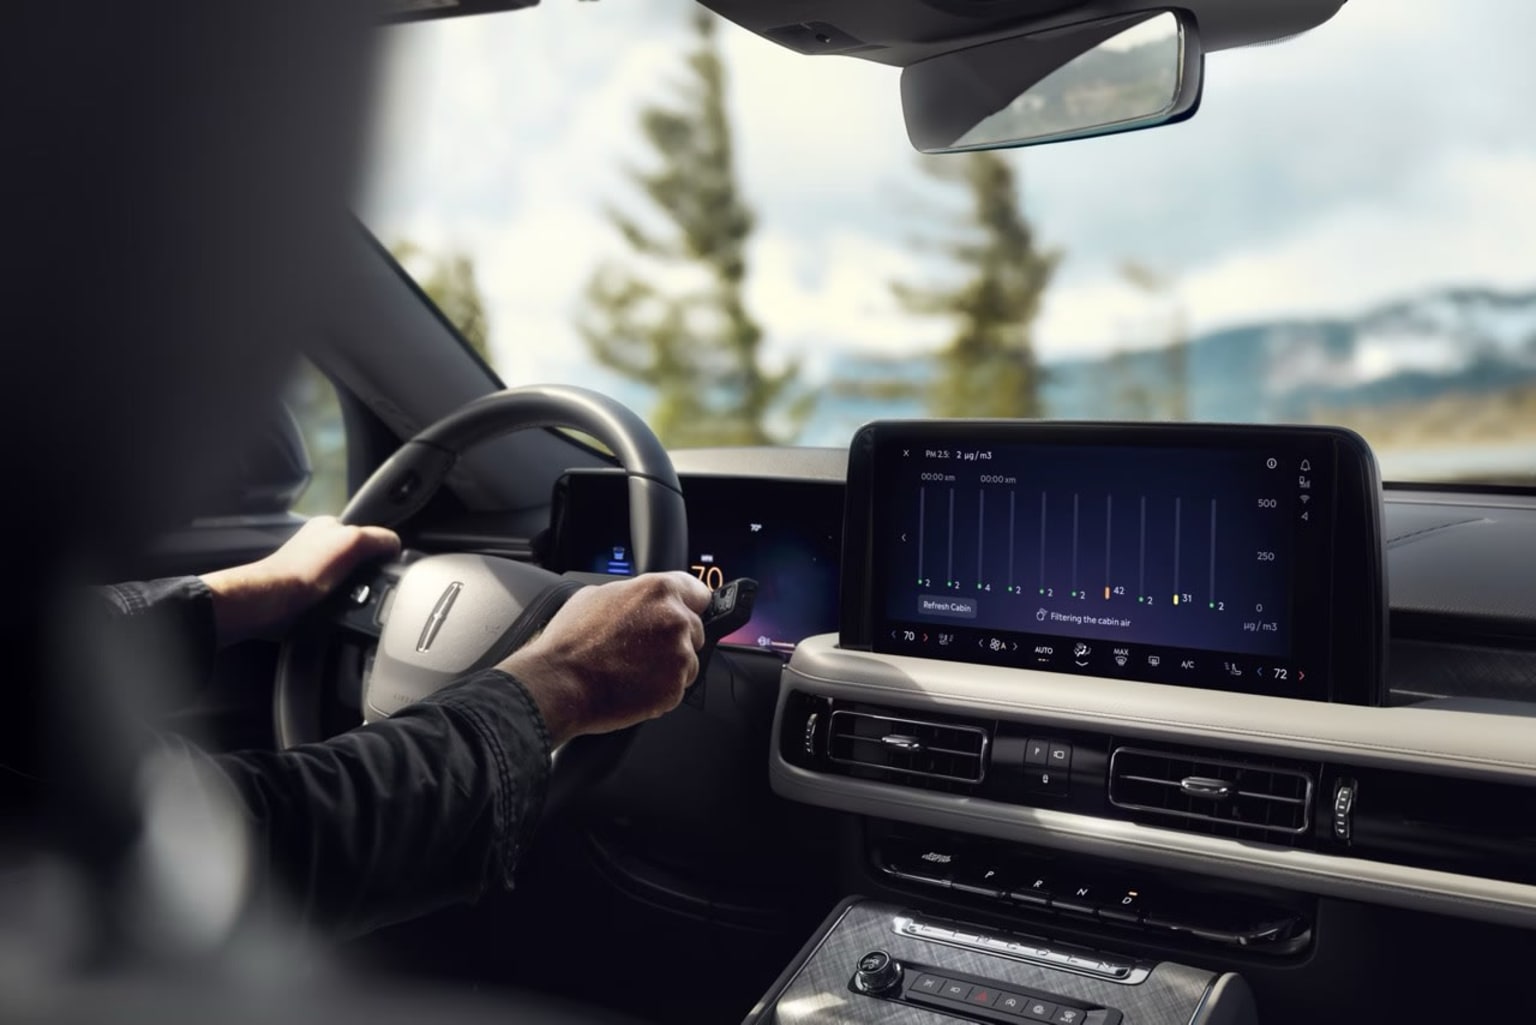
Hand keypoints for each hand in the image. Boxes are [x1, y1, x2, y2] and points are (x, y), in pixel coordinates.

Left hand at [201, 516, 400, 644]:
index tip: (382, 564)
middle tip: (368, 585)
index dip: (378, 548)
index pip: (368, 532)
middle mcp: (319, 545)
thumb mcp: (353, 541)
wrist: (271, 604)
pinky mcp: (309, 595)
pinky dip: (344, 607)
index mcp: (329, 526)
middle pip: (360, 559)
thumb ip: (379, 538)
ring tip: (355, 601)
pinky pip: (339, 601)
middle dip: (368, 574)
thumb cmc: (305, 569)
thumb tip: (395, 547)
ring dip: (357, 593)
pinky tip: (343, 610)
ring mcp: (313, 571)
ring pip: (351, 582)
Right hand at [499, 571, 710, 745]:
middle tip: (642, 649)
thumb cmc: (571, 642)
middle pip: (694, 629)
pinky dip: (661, 690)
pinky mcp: (675, 688)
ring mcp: (679, 656)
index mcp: (659, 591)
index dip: (689, 605)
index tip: (685, 613)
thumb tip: (641, 599)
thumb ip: (633, 594)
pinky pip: (677, 688)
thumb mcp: (597, 595)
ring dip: (670, 667)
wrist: (559, 683)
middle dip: (675, 639)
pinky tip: (633, 685)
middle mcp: (676, 620)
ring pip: (688, 661)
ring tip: (634, 669)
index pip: (699, 593)